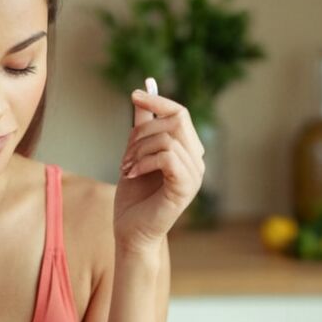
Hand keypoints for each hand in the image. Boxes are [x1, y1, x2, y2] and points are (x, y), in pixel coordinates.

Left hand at [115, 85, 204, 244]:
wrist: (131, 232)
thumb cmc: (134, 196)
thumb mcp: (135, 152)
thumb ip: (142, 124)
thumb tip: (144, 89)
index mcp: (187, 151)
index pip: (180, 113)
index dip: (157, 101)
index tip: (134, 94)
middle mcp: (196, 161)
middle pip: (176, 120)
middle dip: (142, 131)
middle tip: (124, 155)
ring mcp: (194, 175)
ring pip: (167, 139)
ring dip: (138, 150)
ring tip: (125, 168)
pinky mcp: (185, 188)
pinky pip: (167, 157)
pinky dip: (144, 161)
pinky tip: (130, 174)